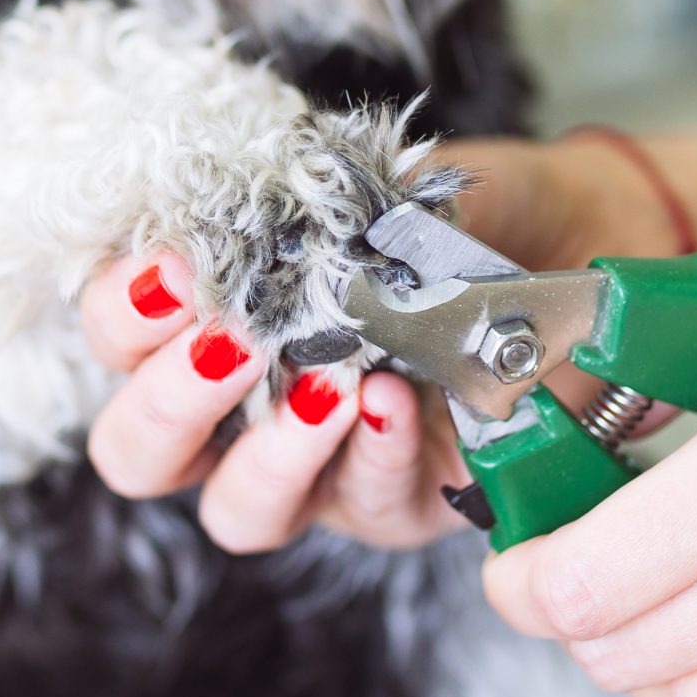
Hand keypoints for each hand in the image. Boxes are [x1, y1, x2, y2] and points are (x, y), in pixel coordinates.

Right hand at [79, 135, 690, 552]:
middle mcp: (242, 414)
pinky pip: (367, 501)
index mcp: (209, 324)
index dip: (121, 315)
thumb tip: (266, 204)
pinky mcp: (402, 506)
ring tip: (326, 383)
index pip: (116, 340)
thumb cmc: (456, 213)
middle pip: (140, 455)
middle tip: (224, 342)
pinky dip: (376, 449)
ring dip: (269, 450)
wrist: (580, 242)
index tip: (171, 269)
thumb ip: (308, 198)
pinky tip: (397, 400)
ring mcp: (318, 473)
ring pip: (240, 511)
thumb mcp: (374, 185)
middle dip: (168, 403)